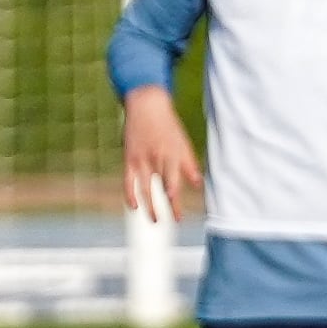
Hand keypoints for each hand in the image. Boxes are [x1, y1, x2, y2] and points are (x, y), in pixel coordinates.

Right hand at [120, 84, 201, 222]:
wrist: (146, 106)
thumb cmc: (168, 126)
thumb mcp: (182, 142)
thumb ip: (189, 164)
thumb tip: (198, 184)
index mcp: (171, 154)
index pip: (173, 179)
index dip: (173, 193)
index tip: (176, 206)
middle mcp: (155, 159)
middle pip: (160, 187)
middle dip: (166, 206)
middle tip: (174, 221)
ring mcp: (141, 160)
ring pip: (144, 188)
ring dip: (149, 206)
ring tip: (155, 221)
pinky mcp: (129, 160)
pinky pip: (128, 181)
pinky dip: (129, 194)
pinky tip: (133, 207)